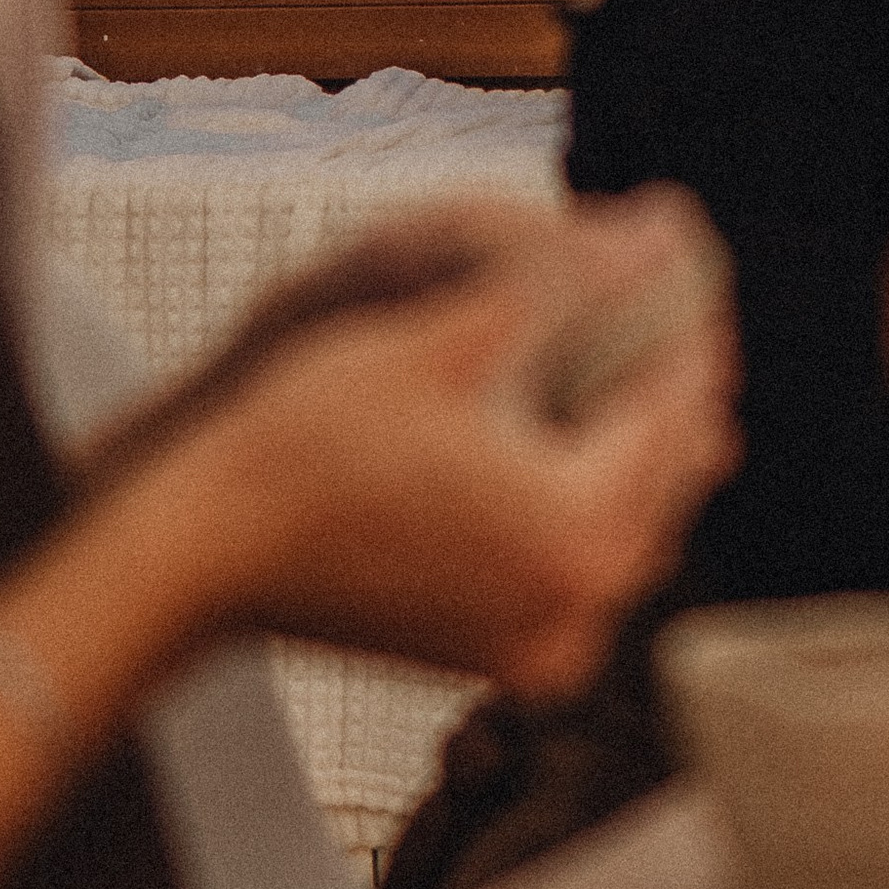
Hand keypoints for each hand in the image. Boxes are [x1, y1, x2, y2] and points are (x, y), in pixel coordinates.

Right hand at [166, 188, 737, 700]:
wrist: (204, 546)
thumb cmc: (306, 443)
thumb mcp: (447, 339)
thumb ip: (572, 283)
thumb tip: (665, 232)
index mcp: (580, 531)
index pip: (676, 404)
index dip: (684, 318)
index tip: (684, 255)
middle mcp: (580, 608)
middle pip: (672, 473)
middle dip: (668, 378)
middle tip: (664, 294)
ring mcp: (542, 646)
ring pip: (634, 526)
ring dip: (634, 442)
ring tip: (623, 351)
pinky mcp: (503, 657)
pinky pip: (582, 569)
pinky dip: (587, 500)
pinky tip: (566, 432)